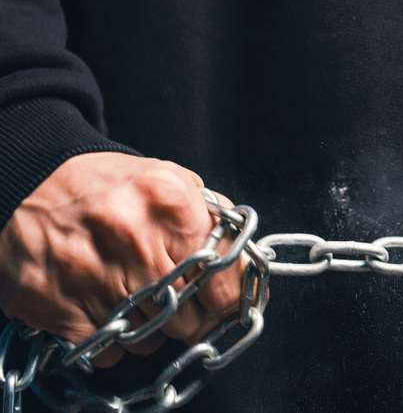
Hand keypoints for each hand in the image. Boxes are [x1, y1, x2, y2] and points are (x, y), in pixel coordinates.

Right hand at [0, 153, 245, 367]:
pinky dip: (114, 337)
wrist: (30, 178)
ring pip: (150, 339)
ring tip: (136, 296)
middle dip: (190, 316)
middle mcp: (134, 240)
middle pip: (188, 318)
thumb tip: (246, 263)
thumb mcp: (168, 179)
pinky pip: (108, 349)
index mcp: (170, 204)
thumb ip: (211, 216)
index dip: (228, 302)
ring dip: (152, 328)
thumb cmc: (108, 184)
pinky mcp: (55, 304)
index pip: (223, 283)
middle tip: (179, 301)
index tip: (225, 306)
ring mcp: (92, 275)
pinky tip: (107, 306)